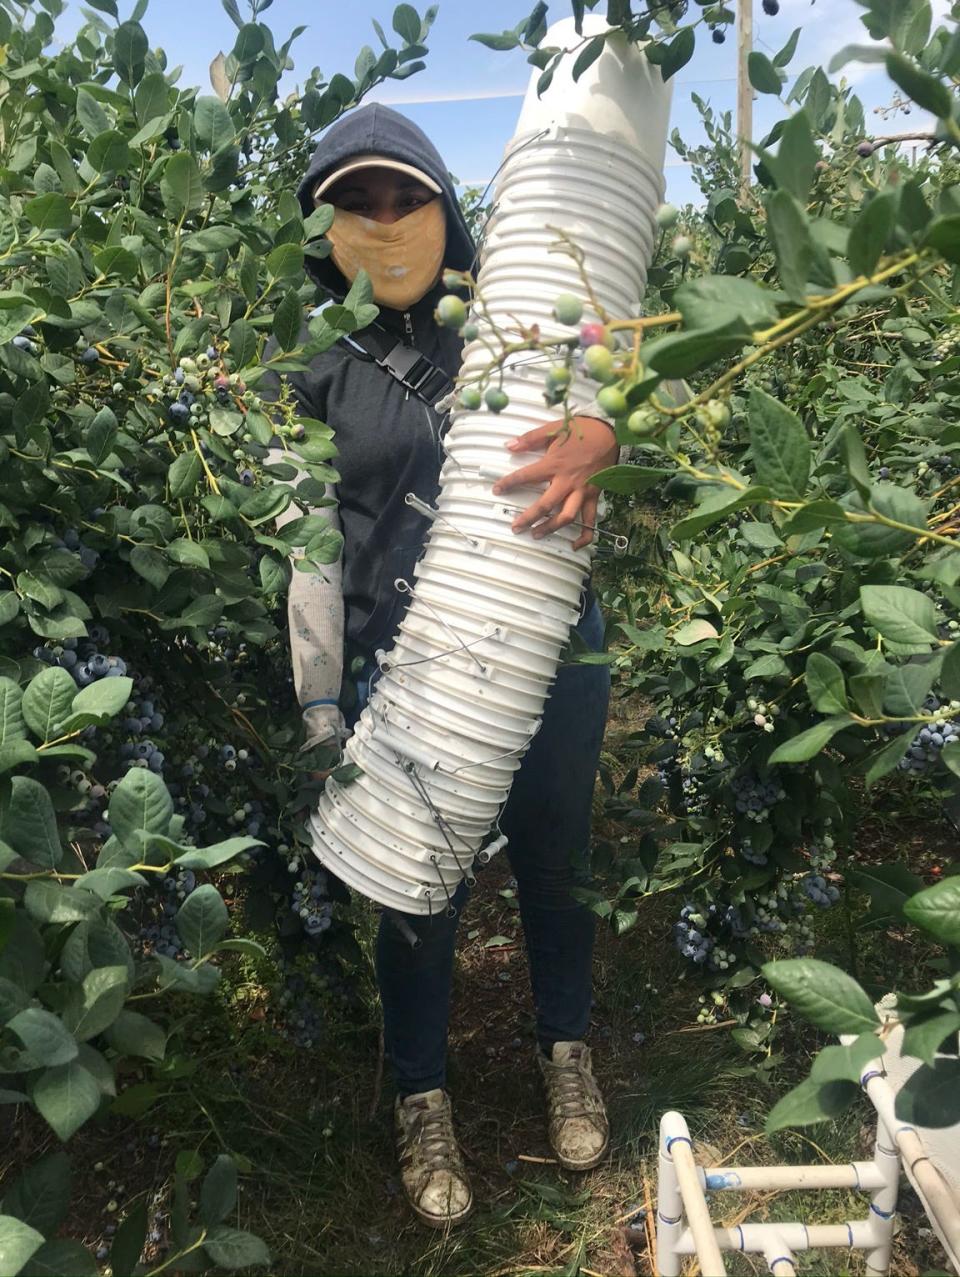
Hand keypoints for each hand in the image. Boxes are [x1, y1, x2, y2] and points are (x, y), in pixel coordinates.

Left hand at [491, 417, 618, 549]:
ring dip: (550, 528)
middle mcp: (567, 481)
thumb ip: (530, 439)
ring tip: (536, 534)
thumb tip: (509, 445)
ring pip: (566, 516)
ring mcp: (582, 491)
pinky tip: (575, 545)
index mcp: (555, 464)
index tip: (497, 490)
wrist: (611, 432)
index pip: (527, 476)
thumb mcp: (554, 429)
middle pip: (546, 505)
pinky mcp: (594, 496)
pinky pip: (591, 520)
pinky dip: (585, 535)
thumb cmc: (582, 430)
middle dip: (529, 518)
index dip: (509, 483)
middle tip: (515, 527)